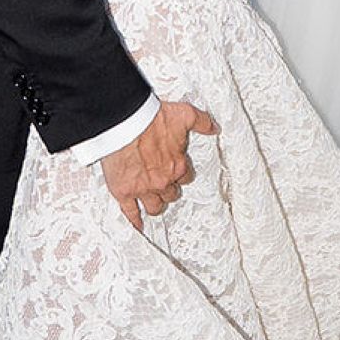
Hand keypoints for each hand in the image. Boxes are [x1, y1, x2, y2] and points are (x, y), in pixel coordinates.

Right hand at [101, 98, 215, 228]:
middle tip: (164, 186)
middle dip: (169, 190)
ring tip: (154, 204)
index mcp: (178, 165)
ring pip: (154, 206)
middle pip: (171, 194)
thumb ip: (202, 122)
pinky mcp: (124, 191)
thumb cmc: (152, 118)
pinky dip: (134, 221)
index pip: (186, 177)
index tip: (178, 172)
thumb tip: (215, 128)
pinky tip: (138, 226)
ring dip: (156, 205)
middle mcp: (163, 181)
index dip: (182, 174)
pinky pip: (130, 212)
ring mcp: (143, 188)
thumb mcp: (184, 114)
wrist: (125, 122)